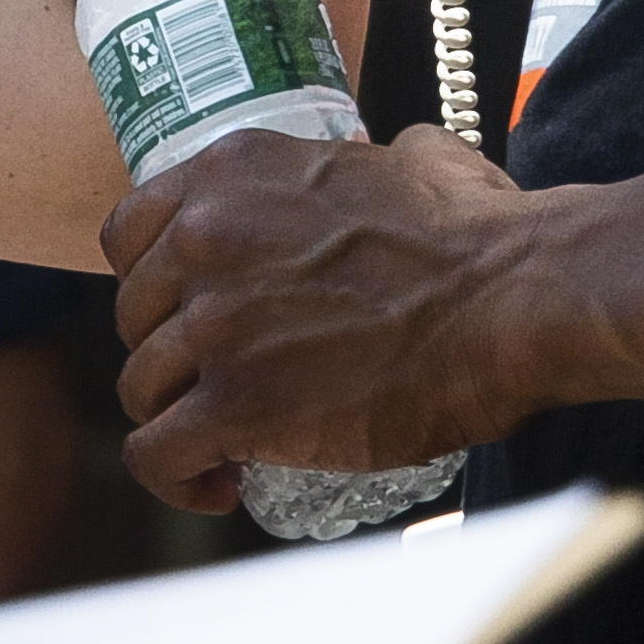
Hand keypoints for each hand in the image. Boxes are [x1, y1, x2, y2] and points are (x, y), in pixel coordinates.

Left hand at [104, 123, 547, 508]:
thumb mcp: (408, 159)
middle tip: (224, 383)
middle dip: (172, 356)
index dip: (153, 285)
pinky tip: (218, 485)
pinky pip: (157, 455)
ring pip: (140, 388)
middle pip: (133, 315)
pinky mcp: (235, 404)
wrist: (512, 301)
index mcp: (233, 173)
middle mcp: (205, 238)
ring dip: (178, 419)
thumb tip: (395, 159)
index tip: (186, 315)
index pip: (130, 233)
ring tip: (229, 443)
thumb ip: (367, 161)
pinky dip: (177, 479)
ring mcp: (214, 323)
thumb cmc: (480, 236)